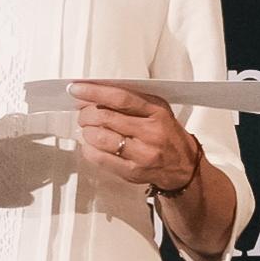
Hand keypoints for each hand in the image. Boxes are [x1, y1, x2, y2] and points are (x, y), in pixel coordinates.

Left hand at [67, 80, 201, 195]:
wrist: (183, 166)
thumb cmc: (166, 134)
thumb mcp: (158, 111)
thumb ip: (132, 101)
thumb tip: (94, 95)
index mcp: (156, 112)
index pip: (121, 98)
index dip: (95, 92)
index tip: (76, 89)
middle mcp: (151, 133)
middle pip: (106, 118)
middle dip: (86, 114)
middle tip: (83, 114)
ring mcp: (142, 155)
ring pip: (100, 139)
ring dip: (87, 132)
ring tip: (89, 130)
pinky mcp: (132, 172)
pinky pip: (100, 158)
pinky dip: (89, 149)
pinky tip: (91, 145)